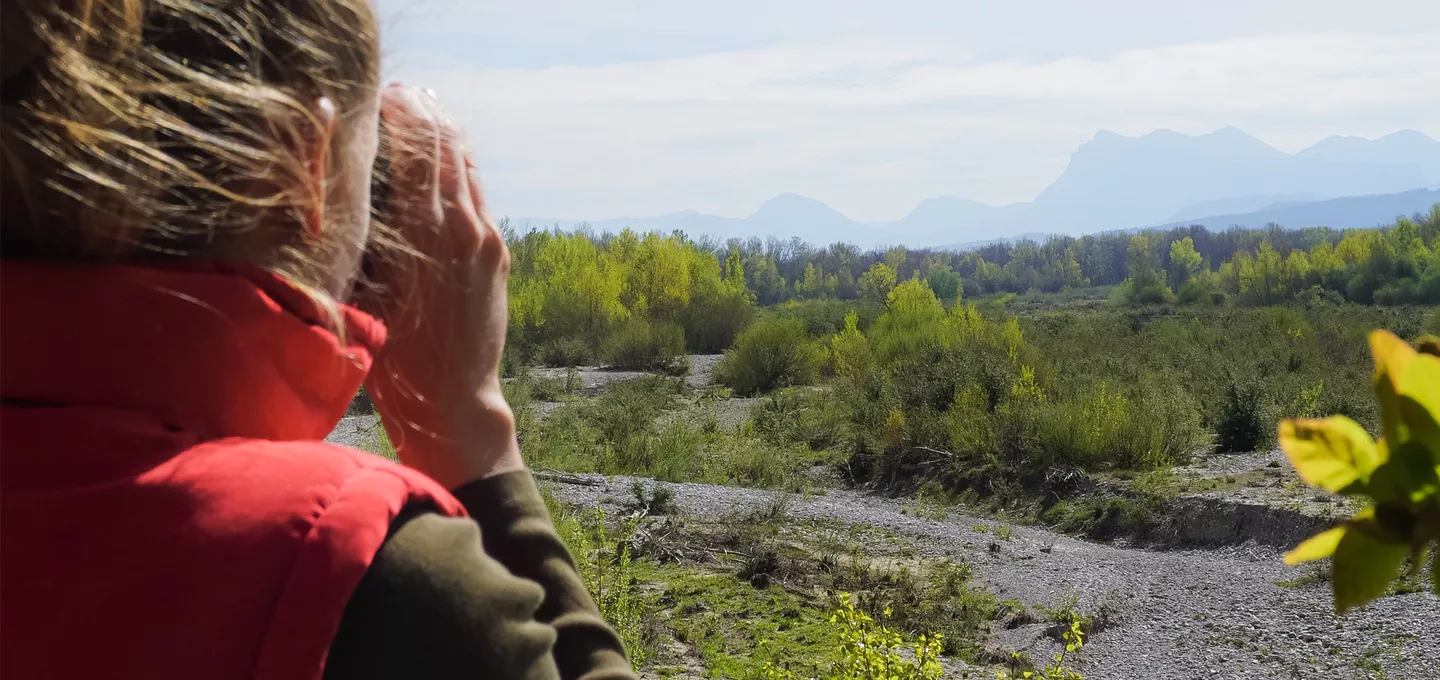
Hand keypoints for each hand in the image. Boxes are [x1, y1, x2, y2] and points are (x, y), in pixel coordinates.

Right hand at [357, 85, 521, 489]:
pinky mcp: (498, 253)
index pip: (413, 146)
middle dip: (422, 113)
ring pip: (466, 165)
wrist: (455, 401)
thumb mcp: (361, 292)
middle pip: (444, 145)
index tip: (376, 93)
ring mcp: (485, 238)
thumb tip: (336, 190)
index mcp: (422, 232)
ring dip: (444, 135)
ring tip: (421, 111)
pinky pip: (478, 194)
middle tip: (398, 93)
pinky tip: (444, 159)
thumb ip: (355, 238)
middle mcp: (460, 226)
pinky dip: (459, 168)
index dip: (397, 112)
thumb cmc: (394, 358)